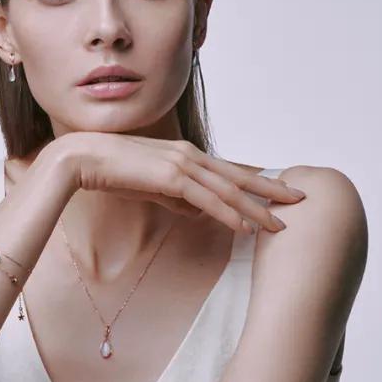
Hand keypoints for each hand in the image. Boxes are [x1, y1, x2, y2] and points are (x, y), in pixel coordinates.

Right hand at [52, 132, 306, 232]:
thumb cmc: (111, 171)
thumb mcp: (151, 186)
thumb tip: (198, 212)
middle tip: (299, 199)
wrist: (81, 158)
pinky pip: (208, 200)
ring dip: (257, 208)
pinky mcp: (171, 177)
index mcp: (186, 154)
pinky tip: (246, 227)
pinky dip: (230, 214)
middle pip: (240, 175)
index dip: (256, 180)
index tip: (278, 190)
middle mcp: (190, 155)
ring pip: (229, 190)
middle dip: (271, 189)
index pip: (229, 169)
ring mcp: (182, 164)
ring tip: (280, 224)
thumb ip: (176, 197)